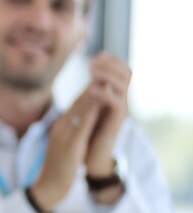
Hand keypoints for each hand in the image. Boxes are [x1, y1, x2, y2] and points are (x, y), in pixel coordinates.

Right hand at [29, 87, 101, 210]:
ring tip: (104, 77)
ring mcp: (64, 136)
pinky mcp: (70, 146)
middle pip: (78, 102)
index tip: (102, 75)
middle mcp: (61, 127)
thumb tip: (82, 122)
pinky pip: (82, 125)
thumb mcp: (65, 146)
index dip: (89, 88)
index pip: (76, 104)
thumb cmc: (58, 169)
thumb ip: (71, 132)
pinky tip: (100, 102)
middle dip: (92, 84)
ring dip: (92, 92)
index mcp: (60, 127)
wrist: (46, 188)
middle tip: (105, 67)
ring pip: (80, 109)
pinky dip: (91, 111)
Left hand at [84, 52, 130, 176]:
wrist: (90, 158)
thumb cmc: (86, 133)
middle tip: (92, 61)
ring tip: (91, 70)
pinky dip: (104, 94)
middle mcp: (120, 100)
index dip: (111, 61)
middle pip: (125, 73)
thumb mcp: (87, 110)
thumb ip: (90, 94)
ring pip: (122, 85)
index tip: (97, 54)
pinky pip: (116, 103)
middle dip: (110, 64)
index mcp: (113, 95)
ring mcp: (120, 110)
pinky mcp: (116, 122)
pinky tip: (91, 91)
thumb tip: (90, 76)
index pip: (120, 71)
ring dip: (107, 74)